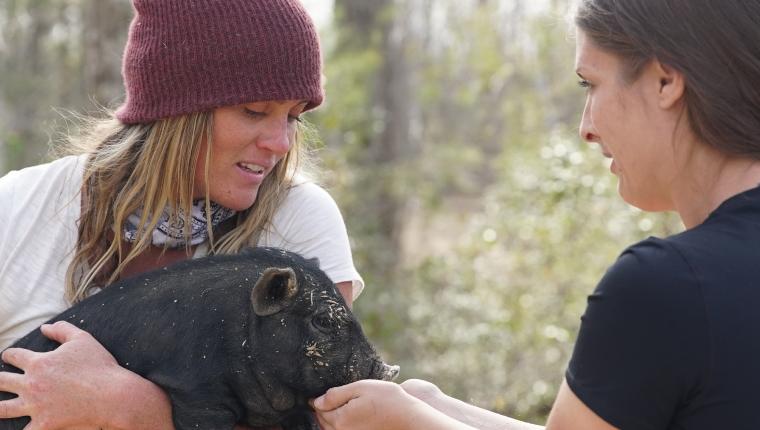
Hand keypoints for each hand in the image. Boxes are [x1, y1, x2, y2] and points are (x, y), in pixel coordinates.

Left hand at [0, 321, 172, 429]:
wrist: (112, 395)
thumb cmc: (99, 366)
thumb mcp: (83, 339)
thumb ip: (62, 330)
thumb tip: (44, 327)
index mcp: (39, 362)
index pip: (13, 356)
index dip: (9, 355)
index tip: (9, 358)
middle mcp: (31, 384)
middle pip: (1, 381)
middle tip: (0, 381)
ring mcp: (36, 405)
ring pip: (3, 409)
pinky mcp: (44, 424)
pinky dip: (24, 428)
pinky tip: (24, 426)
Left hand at [311, 380, 425, 429]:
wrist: (409, 419)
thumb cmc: (387, 400)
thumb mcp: (361, 388)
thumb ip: (336, 394)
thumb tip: (316, 401)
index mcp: (340, 419)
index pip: (318, 408)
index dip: (319, 398)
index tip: (324, 392)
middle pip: (323, 421)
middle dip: (324, 409)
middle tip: (329, 398)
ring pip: (331, 429)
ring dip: (331, 419)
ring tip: (338, 406)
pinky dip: (341, 425)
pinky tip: (350, 417)